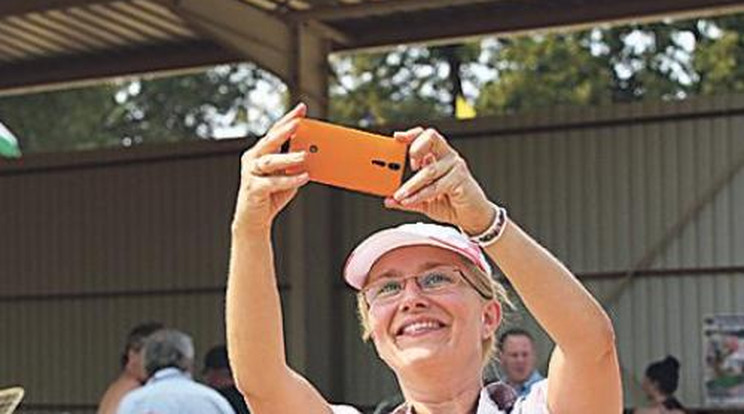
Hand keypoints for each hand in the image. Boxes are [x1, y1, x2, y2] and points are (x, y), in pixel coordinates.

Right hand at [232, 103, 309, 233]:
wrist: (253, 220)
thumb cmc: (271, 194)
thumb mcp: (285, 175)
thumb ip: (294, 163)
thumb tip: (311, 152)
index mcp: (261, 152)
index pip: (274, 131)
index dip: (287, 119)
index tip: (302, 108)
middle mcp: (253, 159)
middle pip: (270, 141)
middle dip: (285, 130)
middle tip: (299, 123)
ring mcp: (251, 173)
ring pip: (270, 161)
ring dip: (288, 157)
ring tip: (305, 155)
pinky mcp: (253, 189)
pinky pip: (273, 182)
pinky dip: (289, 180)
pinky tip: (304, 177)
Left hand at [384, 127, 494, 234]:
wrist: (473, 217)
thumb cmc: (450, 203)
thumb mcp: (424, 201)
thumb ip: (407, 199)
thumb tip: (388, 200)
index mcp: (438, 156)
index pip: (426, 136)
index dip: (412, 134)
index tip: (396, 138)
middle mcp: (447, 157)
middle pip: (432, 137)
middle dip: (415, 147)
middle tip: (406, 164)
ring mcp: (455, 166)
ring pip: (429, 170)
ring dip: (411, 184)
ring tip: (399, 195)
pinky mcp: (460, 180)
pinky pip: (435, 186)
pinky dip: (419, 195)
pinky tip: (409, 201)